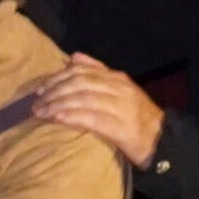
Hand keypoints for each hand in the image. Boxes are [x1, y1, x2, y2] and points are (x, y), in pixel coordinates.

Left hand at [31, 54, 167, 168]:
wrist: (162, 141)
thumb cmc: (137, 117)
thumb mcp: (120, 89)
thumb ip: (98, 72)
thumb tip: (73, 57)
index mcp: (117, 78)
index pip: (83, 71)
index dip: (58, 78)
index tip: (40, 88)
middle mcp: (119, 89)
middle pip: (80, 83)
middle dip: (54, 92)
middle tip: (36, 103)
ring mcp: (121, 107)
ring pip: (83, 99)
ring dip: (58, 105)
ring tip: (41, 113)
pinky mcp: (122, 128)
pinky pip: (92, 119)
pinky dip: (72, 117)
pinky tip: (58, 120)